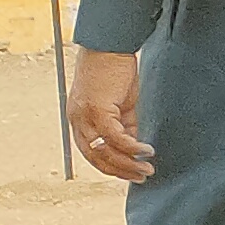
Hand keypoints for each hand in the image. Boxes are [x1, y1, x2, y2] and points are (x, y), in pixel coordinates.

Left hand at [65, 46, 152, 182]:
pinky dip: (131, 147)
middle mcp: (77, 121)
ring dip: (127, 164)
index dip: (112, 168)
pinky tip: (146, 151)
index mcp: (80, 120)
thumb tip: (137, 147)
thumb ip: (125, 125)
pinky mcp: (97, 109)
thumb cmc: (115, 71)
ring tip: (147, 168)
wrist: (108, 47)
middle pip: (95, 157)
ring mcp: (85, 116)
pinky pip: (114, 137)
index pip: (92, 153)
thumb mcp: (121, 105)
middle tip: (142, 177)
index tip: (131, 174)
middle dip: (120, 171)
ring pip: (104, 150)